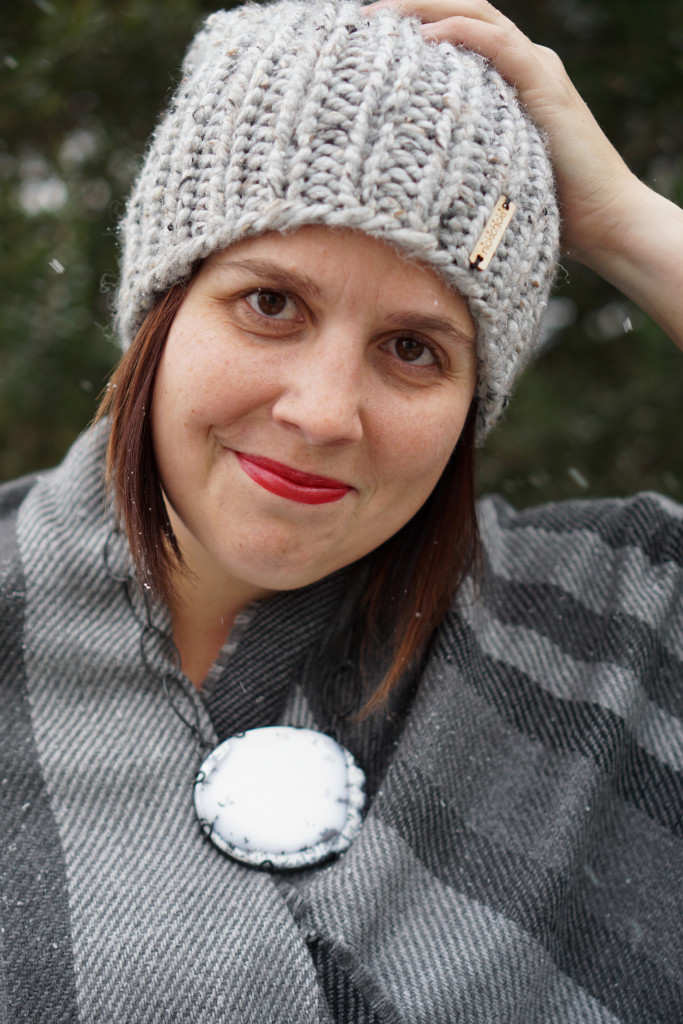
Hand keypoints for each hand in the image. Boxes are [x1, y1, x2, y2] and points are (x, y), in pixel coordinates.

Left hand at [366, 0, 634, 263]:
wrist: (606, 223)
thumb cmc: (545, 210)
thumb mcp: (488, 175)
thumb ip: (459, 158)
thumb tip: (406, 176)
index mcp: (509, 80)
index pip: (459, 34)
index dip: (415, 24)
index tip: (367, 36)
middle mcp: (524, 64)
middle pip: (464, 13)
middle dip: (412, 6)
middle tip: (363, 15)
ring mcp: (537, 71)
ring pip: (478, 16)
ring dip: (428, 8)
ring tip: (382, 14)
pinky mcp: (546, 88)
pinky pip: (500, 46)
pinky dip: (461, 34)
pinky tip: (426, 37)